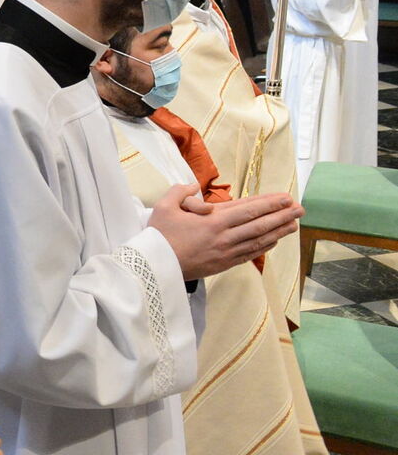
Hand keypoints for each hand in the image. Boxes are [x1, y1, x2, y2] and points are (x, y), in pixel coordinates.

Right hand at [149, 185, 301, 279]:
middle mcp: (224, 237)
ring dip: (279, 231)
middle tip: (299, 208)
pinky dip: (265, 246)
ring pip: (259, 240)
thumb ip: (181, 191)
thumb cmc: (159, 236)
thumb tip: (195, 187)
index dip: (269, 203)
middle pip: (259, 224)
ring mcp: (226, 252)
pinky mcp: (224, 264)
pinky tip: (274, 241)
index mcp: (212, 221)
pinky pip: (250, 254)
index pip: (248, 209)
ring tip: (294, 223)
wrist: (155, 267)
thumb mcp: (164, 207)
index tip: (285, 197)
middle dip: (282, 215)